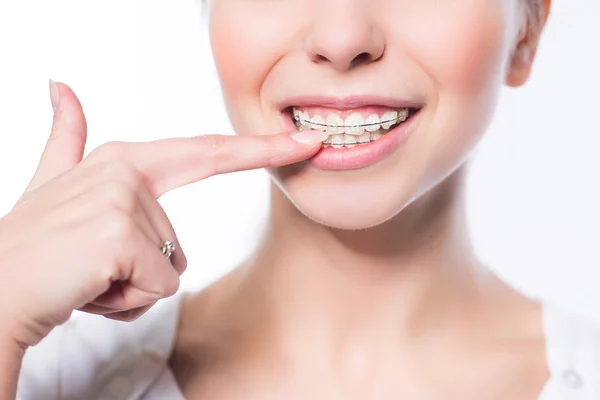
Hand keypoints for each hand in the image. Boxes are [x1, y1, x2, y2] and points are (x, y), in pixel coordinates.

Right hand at [0, 81, 326, 348]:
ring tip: (88, 275)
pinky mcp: (120, 238)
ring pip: (170, 271)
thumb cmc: (32, 247)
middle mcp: (126, 174)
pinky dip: (127, 303)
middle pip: (181, 245)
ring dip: (132, 288)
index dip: (262, 150)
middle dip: (144, 272)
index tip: (307, 142)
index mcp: (123, 160)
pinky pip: (158, 289)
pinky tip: (90, 289)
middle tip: (93, 265)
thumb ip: (66, 137)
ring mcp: (123, 203)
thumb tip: (61, 86)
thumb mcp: (50, 183)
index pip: (207, 154)